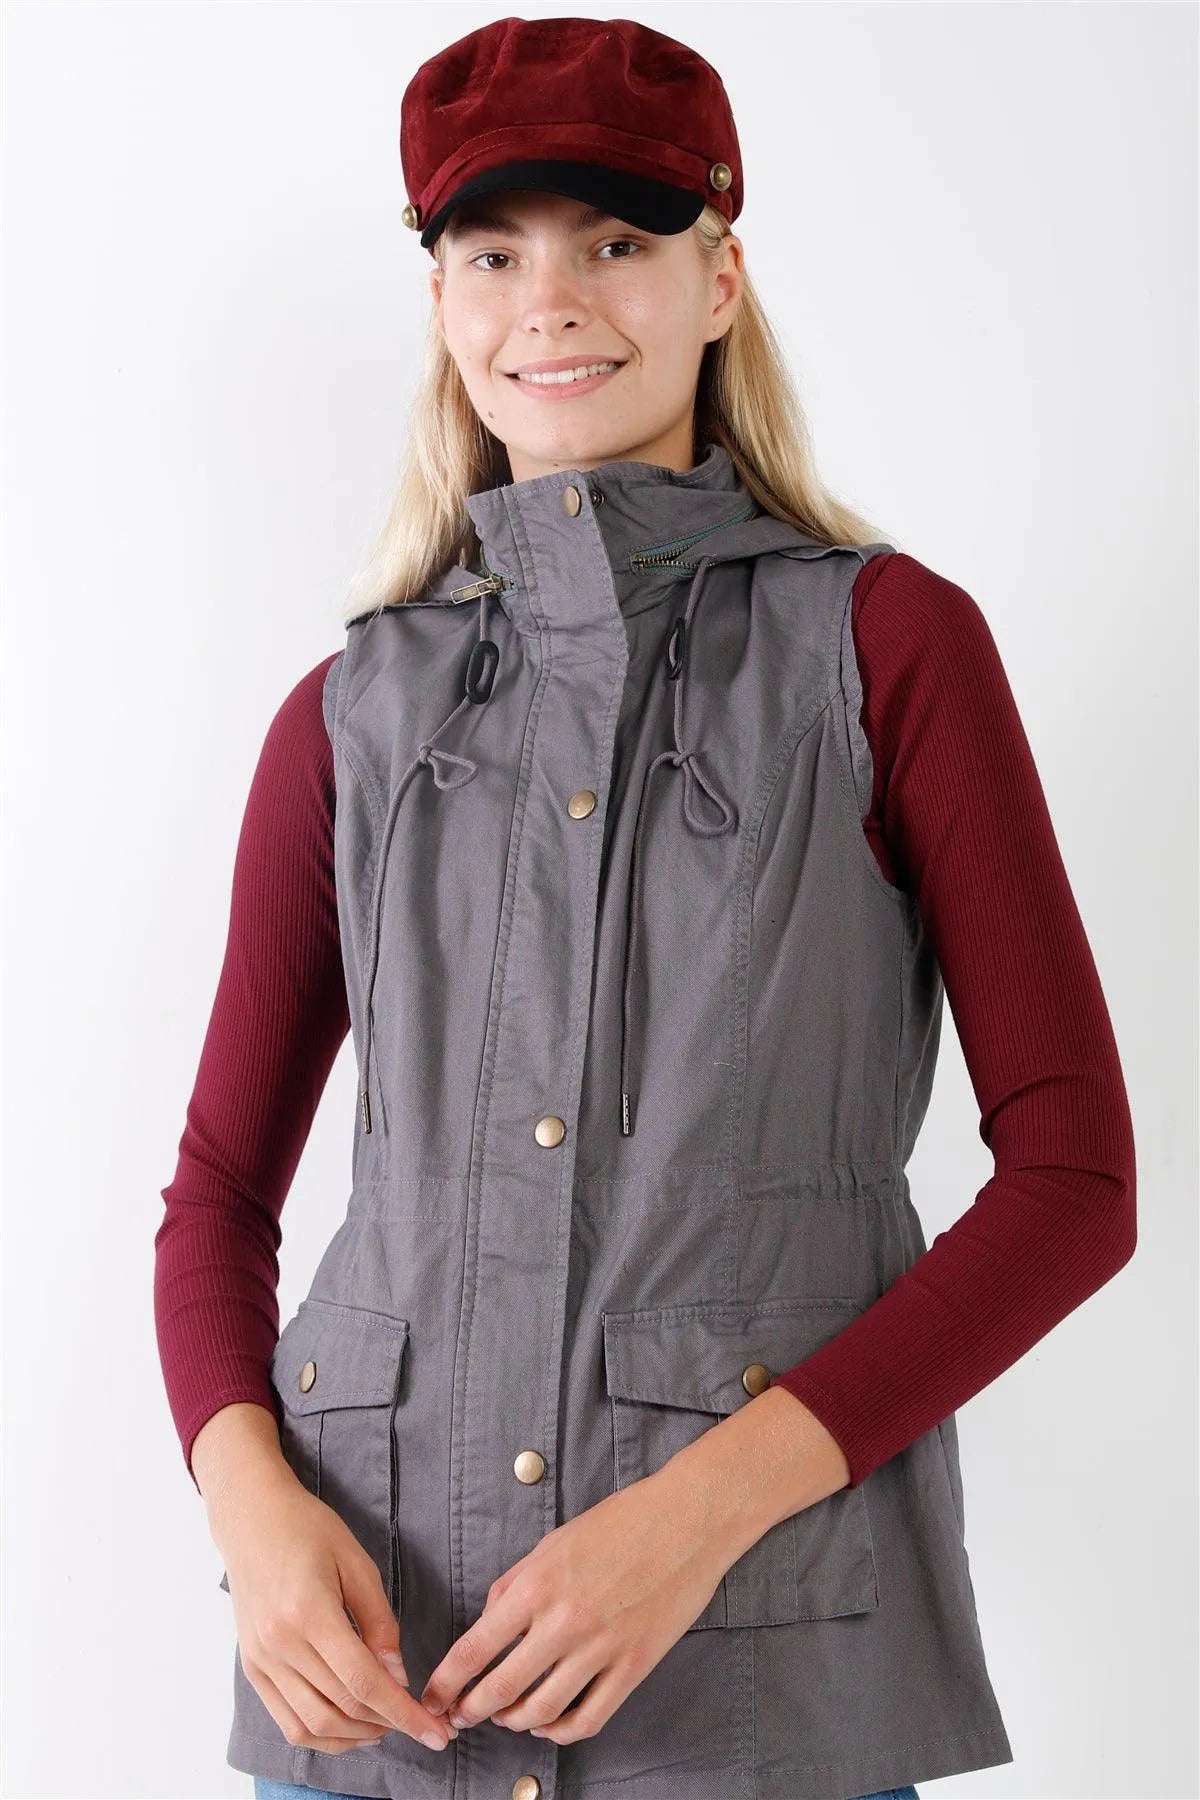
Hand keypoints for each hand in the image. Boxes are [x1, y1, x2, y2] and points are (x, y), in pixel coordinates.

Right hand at [215, 1467, 454, 1756]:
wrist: (251, 1518)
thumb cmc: (308, 1530)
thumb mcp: (357, 1563)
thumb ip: (380, 1622)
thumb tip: (398, 1676)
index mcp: (310, 1613)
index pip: (364, 1682)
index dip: (404, 1713)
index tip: (436, 1731)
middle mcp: (280, 1644)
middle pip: (342, 1707)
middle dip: (389, 1725)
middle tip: (420, 1723)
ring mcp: (261, 1661)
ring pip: (313, 1726)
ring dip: (356, 1736)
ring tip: (388, 1725)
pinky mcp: (253, 1668)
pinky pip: (287, 1722)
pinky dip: (322, 1735)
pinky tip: (350, 1726)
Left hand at [418, 1467, 732, 1742]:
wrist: (687, 1519)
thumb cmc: (622, 1521)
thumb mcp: (553, 1541)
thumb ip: (515, 1582)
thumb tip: (489, 1622)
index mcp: (537, 1585)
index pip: (475, 1649)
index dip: (446, 1683)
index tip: (432, 1699)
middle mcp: (564, 1622)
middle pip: (502, 1690)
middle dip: (472, 1710)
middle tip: (460, 1717)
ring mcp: (601, 1649)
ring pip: (542, 1712)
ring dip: (515, 1722)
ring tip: (506, 1718)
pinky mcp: (634, 1666)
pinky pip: (589, 1718)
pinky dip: (562, 1732)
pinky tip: (551, 1725)